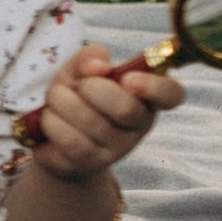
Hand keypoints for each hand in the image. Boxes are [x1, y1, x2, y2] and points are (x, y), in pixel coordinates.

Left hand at [28, 44, 185, 181]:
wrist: (50, 135)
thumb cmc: (74, 95)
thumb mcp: (79, 69)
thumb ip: (90, 57)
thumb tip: (97, 65)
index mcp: (145, 95)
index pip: (171, 94)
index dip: (154, 87)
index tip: (128, 79)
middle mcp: (138, 124)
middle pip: (126, 108)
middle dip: (91, 88)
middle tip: (79, 85)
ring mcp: (117, 147)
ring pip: (90, 121)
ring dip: (62, 102)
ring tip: (57, 101)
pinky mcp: (92, 163)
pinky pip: (71, 140)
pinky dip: (52, 122)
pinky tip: (51, 119)